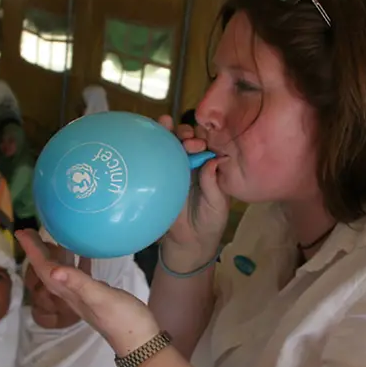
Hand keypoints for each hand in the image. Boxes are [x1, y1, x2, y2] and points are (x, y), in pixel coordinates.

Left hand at [17, 230, 160, 355]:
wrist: (139, 341)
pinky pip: (80, 273)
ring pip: (63, 271)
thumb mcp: (101, 298)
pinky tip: (85, 251)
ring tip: (54, 235)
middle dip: (38, 250)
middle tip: (31, 230)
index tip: (21, 231)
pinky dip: (78, 261)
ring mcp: (84, 295)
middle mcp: (71, 294)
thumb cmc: (122, 318)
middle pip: (49, 269)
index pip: (45, 268)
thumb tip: (53, 270)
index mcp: (69, 292)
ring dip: (56, 254)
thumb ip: (79, 283)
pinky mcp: (97, 294)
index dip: (32, 250)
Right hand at [158, 115, 229, 269]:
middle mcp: (192, 163)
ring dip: (168, 131)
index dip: (204, 136)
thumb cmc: (209, 222)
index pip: (207, 143)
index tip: (202, 142)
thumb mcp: (217, 204)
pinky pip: (154, 159)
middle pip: (187, 139)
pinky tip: (148, 135)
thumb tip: (212, 160)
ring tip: (165, 123)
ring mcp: (173, 169)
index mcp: (209, 167)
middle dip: (186, 133)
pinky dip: (151, 145)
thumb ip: (213, 184)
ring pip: (170, 144)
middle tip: (187, 141)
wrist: (188, 243)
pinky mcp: (158, 176)